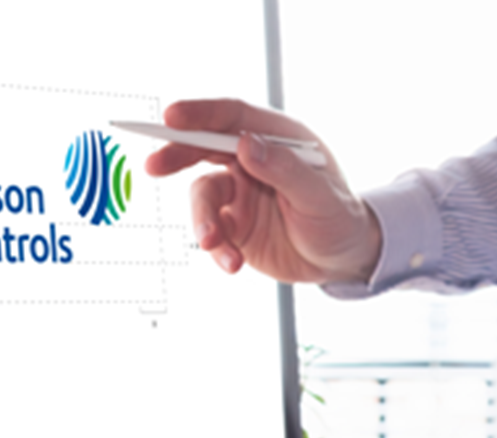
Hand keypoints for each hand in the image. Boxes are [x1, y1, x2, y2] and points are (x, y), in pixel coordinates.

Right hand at [143, 99, 382, 282]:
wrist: (343, 260)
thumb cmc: (340, 218)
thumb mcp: (320, 195)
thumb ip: (284, 169)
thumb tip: (246, 144)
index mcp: (277, 139)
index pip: (232, 117)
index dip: (200, 113)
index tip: (171, 116)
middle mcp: (253, 160)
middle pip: (204, 147)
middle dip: (176, 155)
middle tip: (153, 165)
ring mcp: (240, 193)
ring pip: (203, 196)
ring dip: (202, 221)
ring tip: (213, 244)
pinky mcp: (234, 225)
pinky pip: (212, 232)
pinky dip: (216, 248)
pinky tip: (232, 263)